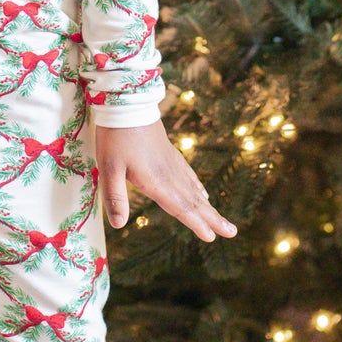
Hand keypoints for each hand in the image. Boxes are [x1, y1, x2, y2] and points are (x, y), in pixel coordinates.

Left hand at [93, 120, 236, 242]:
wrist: (128, 103)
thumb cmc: (115, 137)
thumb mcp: (109, 168)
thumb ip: (115, 197)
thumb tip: (119, 225)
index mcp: (156, 181)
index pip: (180, 208)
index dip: (196, 223)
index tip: (212, 237)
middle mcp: (169, 174)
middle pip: (194, 201)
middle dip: (213, 219)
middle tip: (233, 233)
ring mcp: (171, 163)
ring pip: (194, 190)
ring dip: (209, 207)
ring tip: (223, 221)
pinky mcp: (169, 153)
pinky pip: (188, 175)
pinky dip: (198, 188)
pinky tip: (203, 194)